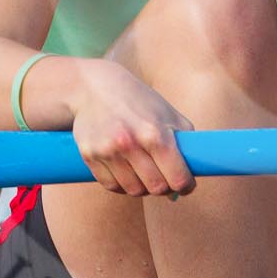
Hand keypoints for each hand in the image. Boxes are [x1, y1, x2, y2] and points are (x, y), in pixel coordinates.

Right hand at [70, 60, 197, 196]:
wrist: (94, 87)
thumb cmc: (139, 101)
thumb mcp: (169, 114)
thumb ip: (185, 144)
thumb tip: (186, 183)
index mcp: (155, 133)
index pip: (178, 178)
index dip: (186, 186)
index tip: (186, 185)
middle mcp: (130, 143)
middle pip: (156, 188)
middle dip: (165, 187)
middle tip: (165, 177)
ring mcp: (107, 151)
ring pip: (134, 190)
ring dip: (143, 186)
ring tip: (145, 172)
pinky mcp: (89, 156)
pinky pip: (112, 186)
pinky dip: (122, 184)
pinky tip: (126, 171)